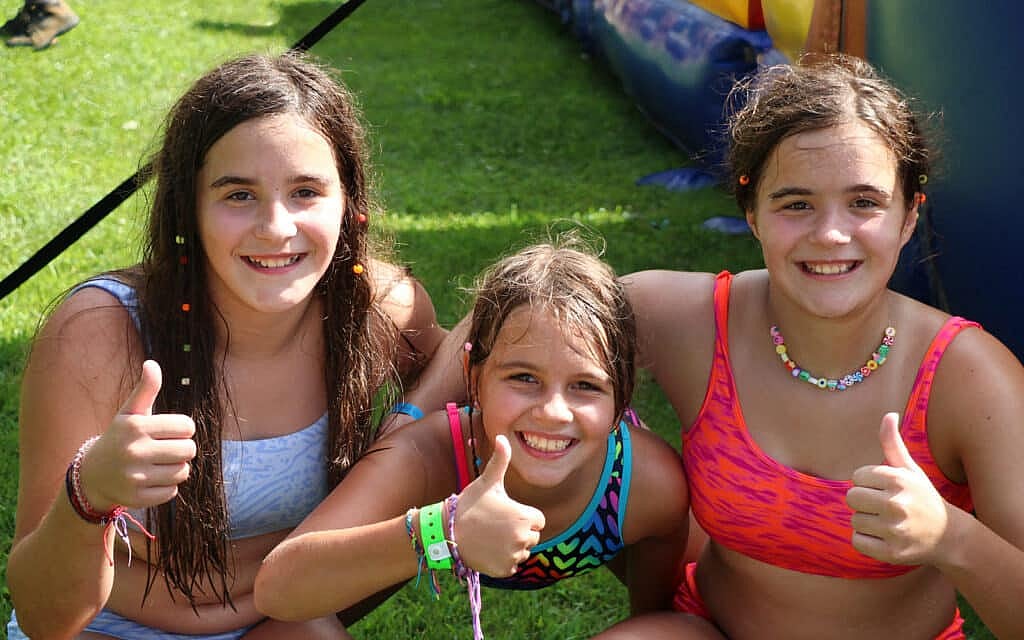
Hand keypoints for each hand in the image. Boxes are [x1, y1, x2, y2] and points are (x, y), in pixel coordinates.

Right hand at [79, 360, 196, 511]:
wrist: (92, 475)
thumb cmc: (120, 437)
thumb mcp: (129, 413)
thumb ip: (145, 389)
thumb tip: (152, 363)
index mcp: (136, 426)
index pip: (187, 426)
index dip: (183, 429)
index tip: (170, 432)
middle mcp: (134, 451)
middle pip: (189, 450)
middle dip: (183, 449)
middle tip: (167, 449)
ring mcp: (135, 476)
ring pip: (183, 472)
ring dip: (177, 468)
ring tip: (160, 464)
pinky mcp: (137, 497)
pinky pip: (172, 492)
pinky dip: (167, 487)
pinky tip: (152, 480)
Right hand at [452, 435, 544, 575]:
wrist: (446, 533)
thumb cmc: (469, 505)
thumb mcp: (487, 483)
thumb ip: (499, 460)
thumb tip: (502, 436)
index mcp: (525, 517)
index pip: (538, 520)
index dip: (524, 516)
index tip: (506, 513)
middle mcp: (523, 539)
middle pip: (532, 537)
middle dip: (519, 532)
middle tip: (496, 526)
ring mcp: (514, 556)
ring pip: (522, 552)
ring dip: (512, 547)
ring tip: (491, 537)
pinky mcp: (504, 570)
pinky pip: (512, 565)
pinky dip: (503, 561)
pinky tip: (488, 550)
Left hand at [846, 412, 950, 564]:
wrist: (948, 536)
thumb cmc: (922, 497)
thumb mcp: (910, 469)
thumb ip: (892, 444)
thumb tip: (888, 415)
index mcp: (898, 480)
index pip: (857, 476)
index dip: (868, 483)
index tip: (886, 489)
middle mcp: (896, 504)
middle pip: (851, 498)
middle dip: (864, 501)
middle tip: (884, 506)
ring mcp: (894, 530)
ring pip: (855, 520)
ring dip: (867, 521)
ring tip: (889, 522)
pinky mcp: (891, 552)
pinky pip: (858, 541)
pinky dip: (867, 540)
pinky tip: (886, 537)